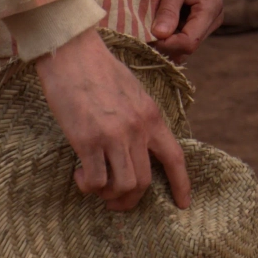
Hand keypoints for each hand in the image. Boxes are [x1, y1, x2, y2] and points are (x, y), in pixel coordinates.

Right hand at [35, 29, 190, 210]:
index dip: (181, 184)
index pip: (175, 157)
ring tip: (95, 184)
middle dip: (129, 199)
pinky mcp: (87, 140)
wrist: (73, 53)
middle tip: (114, 200)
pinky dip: (88, 185)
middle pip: (144, 182)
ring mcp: (114, 136)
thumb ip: (140, 119)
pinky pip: (96, 181)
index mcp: (152, 116)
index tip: (183, 204)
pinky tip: (80, 173)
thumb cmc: (99, 70)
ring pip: (123, 186)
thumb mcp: (133, 92)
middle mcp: (138, 129)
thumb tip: (139, 146)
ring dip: (108, 195)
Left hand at [149, 0, 222, 58]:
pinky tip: (154, 19)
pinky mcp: (197, 14)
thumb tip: (159, 36)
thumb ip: (169, 9)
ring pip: (183, 41)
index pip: (188, 43)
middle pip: (186, 46)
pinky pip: (181, 31)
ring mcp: (206, 18)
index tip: (144, 35)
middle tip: (141, 32)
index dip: (166, 45)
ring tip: (146, 25)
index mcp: (211, 10)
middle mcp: (212, 19)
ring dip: (165, 37)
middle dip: (164, 44)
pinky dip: (167, 29)